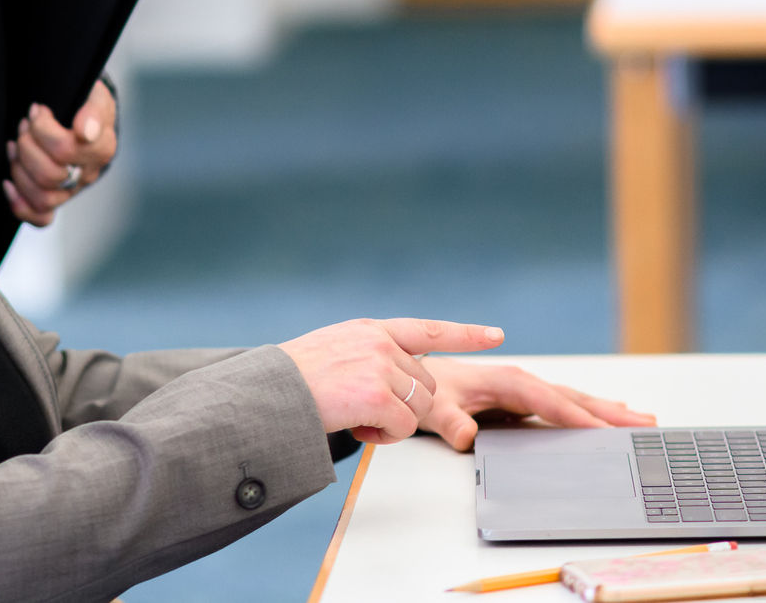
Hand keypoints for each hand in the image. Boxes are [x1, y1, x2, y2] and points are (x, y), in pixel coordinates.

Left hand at [3, 80, 117, 226]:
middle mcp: (88, 173)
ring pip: (42, 197)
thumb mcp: (95, 95)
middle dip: (27, 146)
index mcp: (102, 149)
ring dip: (20, 169)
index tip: (37, 110)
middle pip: (49, 175)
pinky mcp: (57, 199)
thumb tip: (84, 131)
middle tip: (24, 125)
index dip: (42, 129)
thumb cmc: (86, 103)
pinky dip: (20, 205)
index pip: (64, 149)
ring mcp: (72, 189)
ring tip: (15, 145)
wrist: (85, 114)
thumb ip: (93, 111)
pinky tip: (8, 185)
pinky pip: (41, 217)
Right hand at [278, 318, 505, 444]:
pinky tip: (357, 428)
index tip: (495, 335)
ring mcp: (380, 366)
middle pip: (426, 385)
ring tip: (359, 419)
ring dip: (394, 423)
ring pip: (418, 408)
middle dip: (405, 406)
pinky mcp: (377, 395)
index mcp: (372, 330)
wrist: (269, 391)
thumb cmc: (295, 379)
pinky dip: (384, 436)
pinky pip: (404, 427)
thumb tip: (398, 380)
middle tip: (368, 414)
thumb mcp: (336, 350)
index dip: (465, 334)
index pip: (428, 329)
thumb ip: (370, 355)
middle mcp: (380, 343)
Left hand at [417, 357, 655, 449]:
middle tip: (645, 423)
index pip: (548, 401)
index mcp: (506, 381)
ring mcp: (525, 391)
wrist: (417, 376)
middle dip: (608, 410)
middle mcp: (522, 382)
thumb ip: (450, 421)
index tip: (604, 431)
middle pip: (572, 398)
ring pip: (573, 400)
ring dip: (607, 410)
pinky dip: (591, 411)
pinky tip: (611, 415)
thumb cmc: (429, 389)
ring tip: (643, 420)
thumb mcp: (434, 408)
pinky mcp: (525, 400)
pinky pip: (564, 406)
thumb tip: (467, 438)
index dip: (575, 416)